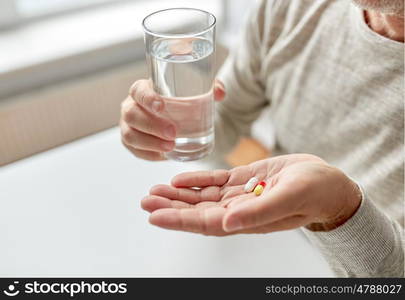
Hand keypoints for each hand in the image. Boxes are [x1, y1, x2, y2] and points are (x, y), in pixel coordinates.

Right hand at [120, 79, 225, 160]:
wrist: (171, 114)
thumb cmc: (179, 100)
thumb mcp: (194, 91)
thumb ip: (209, 88)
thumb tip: (220, 92)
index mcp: (142, 89)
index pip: (138, 90)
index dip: (147, 98)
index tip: (161, 106)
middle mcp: (130, 106)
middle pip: (132, 114)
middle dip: (152, 125)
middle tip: (173, 133)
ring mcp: (128, 125)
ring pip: (130, 135)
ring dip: (149, 143)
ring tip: (170, 147)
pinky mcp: (131, 142)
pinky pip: (135, 150)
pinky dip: (149, 154)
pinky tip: (163, 156)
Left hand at [141, 154, 361, 235]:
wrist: (328, 183)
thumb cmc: (314, 192)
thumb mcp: (288, 198)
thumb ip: (258, 212)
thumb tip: (228, 224)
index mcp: (246, 219)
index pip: (205, 223)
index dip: (178, 220)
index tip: (154, 216)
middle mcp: (238, 210)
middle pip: (197, 211)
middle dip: (170, 207)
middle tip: (146, 201)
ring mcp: (240, 195)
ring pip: (202, 196)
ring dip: (178, 194)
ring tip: (155, 190)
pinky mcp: (244, 180)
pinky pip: (215, 182)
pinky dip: (197, 180)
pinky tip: (181, 179)